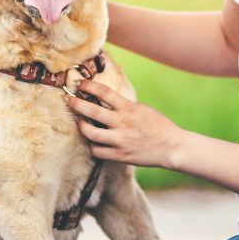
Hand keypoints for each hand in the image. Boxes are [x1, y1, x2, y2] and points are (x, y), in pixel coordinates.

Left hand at [66, 79, 183, 167]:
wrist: (171, 146)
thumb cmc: (157, 124)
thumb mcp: (140, 108)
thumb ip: (122, 105)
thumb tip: (103, 100)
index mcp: (128, 108)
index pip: (103, 92)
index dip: (88, 86)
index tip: (79, 83)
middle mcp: (122, 123)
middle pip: (92, 111)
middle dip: (76, 104)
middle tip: (67, 100)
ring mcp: (120, 140)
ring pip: (90, 133)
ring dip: (81, 126)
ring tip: (78, 121)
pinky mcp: (120, 156)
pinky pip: (97, 151)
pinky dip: (92, 145)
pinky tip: (92, 141)